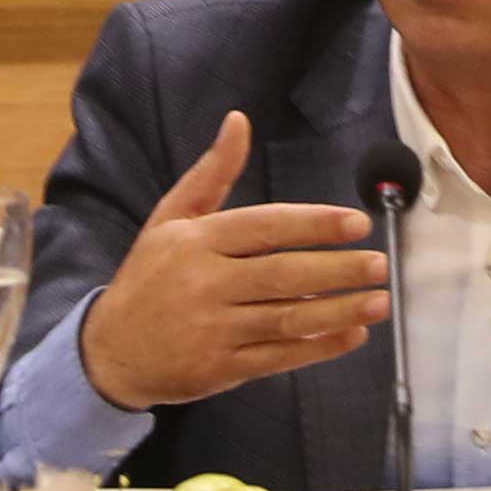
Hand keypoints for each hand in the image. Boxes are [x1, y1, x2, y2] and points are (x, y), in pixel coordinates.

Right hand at [73, 112, 386, 409]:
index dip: (313, 224)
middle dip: (337, 269)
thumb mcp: (170, 218)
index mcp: (196, 242)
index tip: (356, 223)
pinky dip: (319, 348)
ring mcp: (214, 330)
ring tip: (379, 301)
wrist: (110, 351)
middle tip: (379, 263)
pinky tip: (351, 335)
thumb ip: (212, 173)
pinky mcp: (221, 370)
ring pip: (287, 320)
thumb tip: (239, 120)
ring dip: (338, 311)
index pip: (265, 227)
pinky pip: (279, 358)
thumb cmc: (149, 277)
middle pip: (283, 275)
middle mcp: (205, 284)